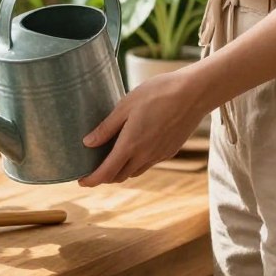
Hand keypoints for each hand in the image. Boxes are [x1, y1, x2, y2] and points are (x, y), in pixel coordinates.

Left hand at [78, 68, 210, 186]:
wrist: (194, 93)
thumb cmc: (157, 94)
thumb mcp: (125, 106)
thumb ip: (106, 128)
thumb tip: (87, 143)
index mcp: (130, 145)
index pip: (106, 173)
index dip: (91, 180)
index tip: (81, 182)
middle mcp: (145, 156)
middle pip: (119, 176)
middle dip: (104, 177)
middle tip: (92, 169)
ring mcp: (159, 155)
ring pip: (134, 172)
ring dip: (120, 171)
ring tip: (110, 160)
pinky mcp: (170, 151)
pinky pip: (148, 164)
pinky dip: (135, 163)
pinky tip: (133, 150)